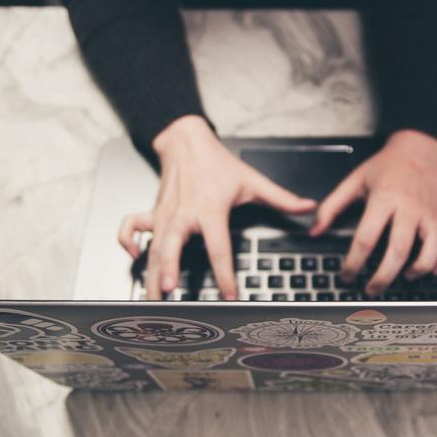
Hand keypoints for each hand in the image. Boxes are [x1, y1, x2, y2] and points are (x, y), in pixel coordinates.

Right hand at [118, 115, 315, 299]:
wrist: (186, 140)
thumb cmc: (217, 163)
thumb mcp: (252, 180)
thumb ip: (281, 198)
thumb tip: (308, 207)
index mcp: (209, 210)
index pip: (219, 248)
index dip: (224, 274)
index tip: (229, 294)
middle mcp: (183, 215)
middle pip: (172, 247)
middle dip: (167, 270)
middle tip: (167, 292)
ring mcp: (165, 215)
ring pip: (152, 246)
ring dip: (149, 271)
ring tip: (149, 296)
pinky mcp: (153, 212)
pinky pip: (131, 228)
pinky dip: (127, 242)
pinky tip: (134, 258)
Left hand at [310, 129, 436, 295]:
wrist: (417, 148)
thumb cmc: (386, 166)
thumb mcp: (354, 181)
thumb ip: (332, 206)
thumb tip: (315, 230)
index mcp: (385, 199)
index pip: (366, 238)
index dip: (354, 262)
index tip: (347, 275)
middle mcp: (410, 209)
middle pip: (399, 250)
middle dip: (384, 276)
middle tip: (372, 289)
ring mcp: (430, 215)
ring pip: (431, 249)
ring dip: (419, 269)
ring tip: (404, 278)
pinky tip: (433, 270)